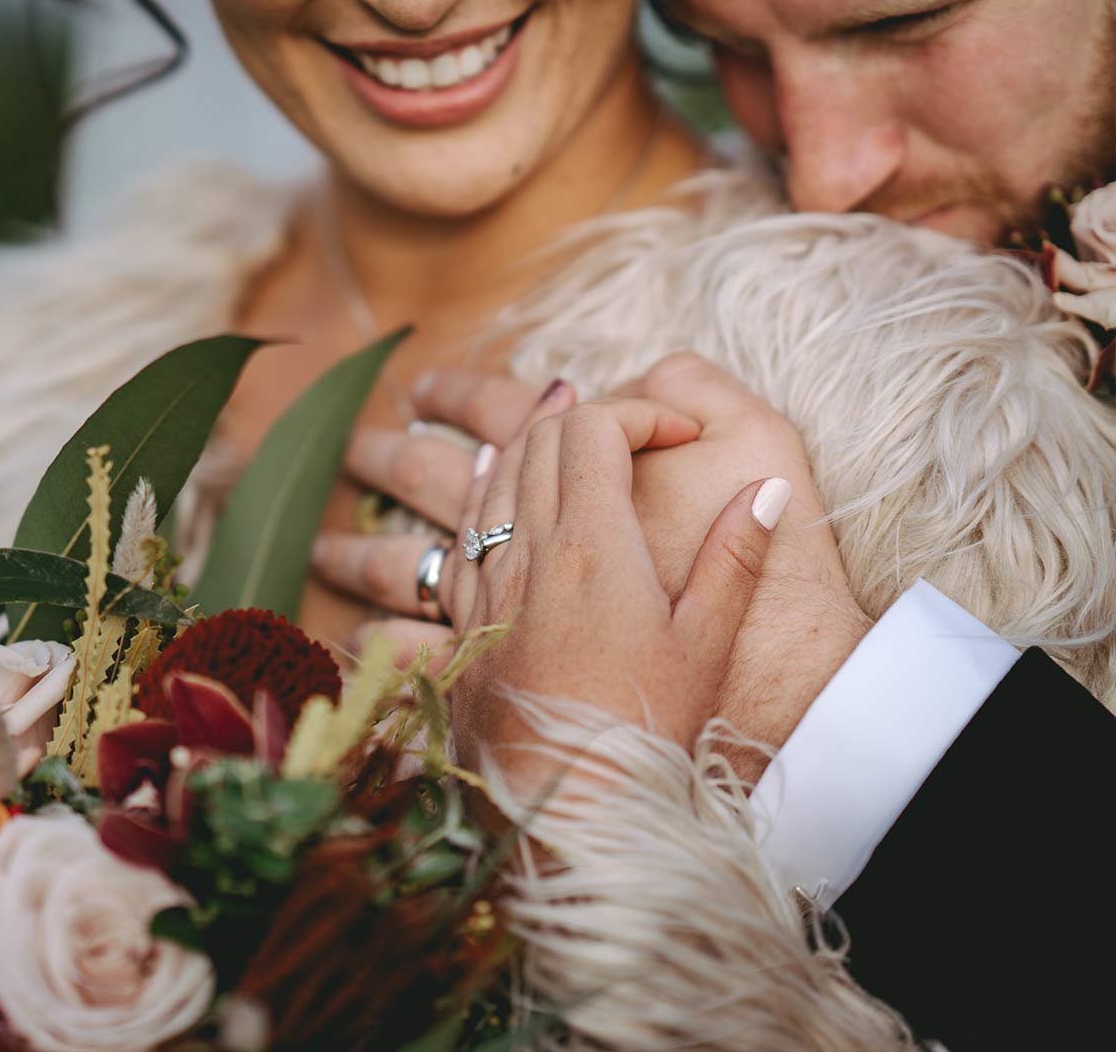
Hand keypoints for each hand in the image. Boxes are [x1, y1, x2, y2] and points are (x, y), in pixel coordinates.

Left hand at [314, 354, 871, 778]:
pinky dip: (476, 498)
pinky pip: (457, 538)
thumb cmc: (646, 730)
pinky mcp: (463, 626)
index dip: (636, 410)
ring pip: (486, 480)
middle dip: (575, 412)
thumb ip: (735, 558)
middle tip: (616, 421)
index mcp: (593, 545)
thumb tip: (762, 489)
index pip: (592, 427)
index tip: (677, 433)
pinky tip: (481, 492)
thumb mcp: (707, 644)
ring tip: (540, 427)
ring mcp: (488, 587)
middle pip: (532, 441)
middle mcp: (528, 552)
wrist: (564, 809)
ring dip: (514, 443)